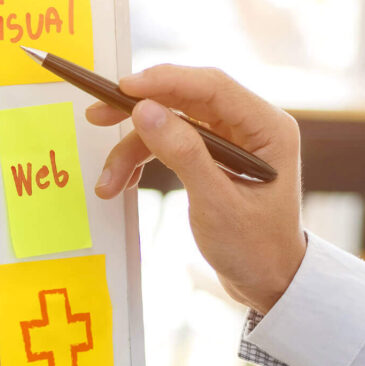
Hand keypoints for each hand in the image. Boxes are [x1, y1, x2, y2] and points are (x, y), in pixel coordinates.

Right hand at [89, 65, 306, 312]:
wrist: (268, 283)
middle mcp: (250, 125)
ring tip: (108, 182)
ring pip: (170, 123)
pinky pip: (170, 143)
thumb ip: (183, 154)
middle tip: (96, 117)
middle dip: (139, 111)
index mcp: (267, 127)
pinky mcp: (213, 156)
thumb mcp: (216, 204)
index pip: (211, 86)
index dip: (164, 82)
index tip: (122, 89)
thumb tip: (144, 110)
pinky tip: (124, 182)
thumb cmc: (254, 248)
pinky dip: (143, 159)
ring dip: (134, 148)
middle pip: (185, 98)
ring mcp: (231, 140)